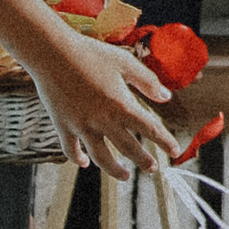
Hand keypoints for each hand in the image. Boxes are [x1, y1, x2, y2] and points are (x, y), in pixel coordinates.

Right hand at [30, 25, 176, 183]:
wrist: (53, 53)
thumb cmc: (90, 54)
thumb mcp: (124, 62)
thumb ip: (147, 81)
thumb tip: (166, 97)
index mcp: (121, 104)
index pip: (149, 128)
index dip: (164, 141)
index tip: (175, 151)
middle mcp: (103, 120)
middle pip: (128, 148)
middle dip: (143, 161)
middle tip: (153, 169)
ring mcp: (81, 126)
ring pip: (101, 157)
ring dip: (115, 169)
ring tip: (125, 175)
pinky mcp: (63, 126)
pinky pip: (71, 149)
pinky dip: (77, 159)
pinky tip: (84, 163)